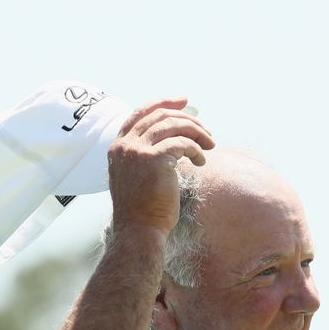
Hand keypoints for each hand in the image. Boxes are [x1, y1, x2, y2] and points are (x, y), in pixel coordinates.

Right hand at [108, 97, 214, 235]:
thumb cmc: (144, 207)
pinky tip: (201, 161)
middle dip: (187, 118)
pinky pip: (183, 143)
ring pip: (173, 125)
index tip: (184, 101)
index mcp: (118, 146)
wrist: (140, 229)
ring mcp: (138, 150)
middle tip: (206, 130)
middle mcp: (125, 144)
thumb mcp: (138, 174)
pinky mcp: (154, 159)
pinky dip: (196, 149)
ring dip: (197, 132)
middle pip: (160, 115)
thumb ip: (147, 153)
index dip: (163, 102)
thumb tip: (176, 137)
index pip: (140, 113)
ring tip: (210, 145)